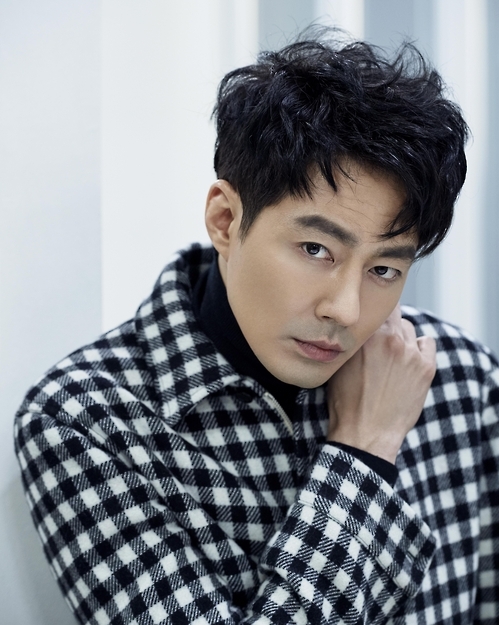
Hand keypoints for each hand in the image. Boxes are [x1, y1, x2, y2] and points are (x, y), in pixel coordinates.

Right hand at [326, 306, 435, 462]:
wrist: (365, 434)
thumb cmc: (346, 402)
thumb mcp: (338, 364)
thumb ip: (350, 339)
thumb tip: (355, 324)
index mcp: (368, 335)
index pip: (376, 306)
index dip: (372, 310)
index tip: (369, 316)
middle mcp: (392, 339)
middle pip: (394, 314)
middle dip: (385, 324)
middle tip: (378, 338)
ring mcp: (411, 354)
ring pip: (409, 329)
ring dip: (401, 336)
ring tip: (391, 355)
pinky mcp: (426, 368)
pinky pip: (427, 343)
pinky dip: (419, 348)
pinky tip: (408, 360)